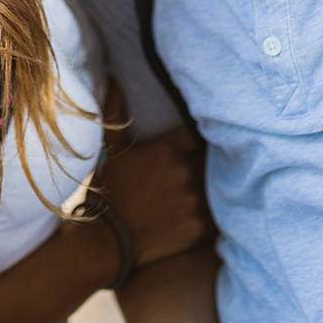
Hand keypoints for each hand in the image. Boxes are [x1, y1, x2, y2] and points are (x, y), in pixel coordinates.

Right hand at [89, 126, 211, 270]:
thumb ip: (116, 114)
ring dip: (210, 187)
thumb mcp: (111, 151)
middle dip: (206, 163)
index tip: (199, 142)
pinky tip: (196, 214)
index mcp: (168, 150)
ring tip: (202, 191)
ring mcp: (195, 200)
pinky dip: (210, 213)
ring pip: (216, 186)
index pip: (199, 134)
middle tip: (199, 169)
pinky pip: (216, 215)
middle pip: (212, 160)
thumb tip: (115, 81)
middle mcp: (185, 172)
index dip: (201, 137)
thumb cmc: (109, 192)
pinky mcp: (200, 226)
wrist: (106, 242)